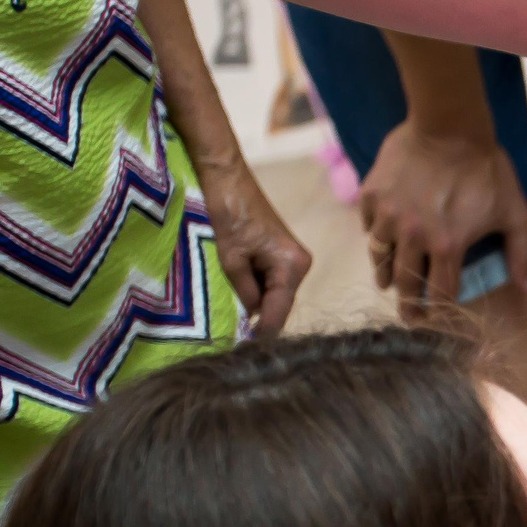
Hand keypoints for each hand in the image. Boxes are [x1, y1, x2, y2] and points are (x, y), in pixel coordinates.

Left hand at [194, 154, 311, 336]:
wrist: (225, 176)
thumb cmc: (228, 211)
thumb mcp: (230, 258)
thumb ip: (244, 292)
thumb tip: (250, 317)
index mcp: (293, 265)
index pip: (280, 310)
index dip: (262, 332)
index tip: (245, 351)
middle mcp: (300, 264)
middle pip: (279, 304)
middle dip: (258, 317)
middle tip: (232, 335)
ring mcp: (292, 259)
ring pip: (273, 294)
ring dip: (254, 302)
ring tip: (229, 312)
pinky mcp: (280, 254)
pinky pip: (268, 281)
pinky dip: (253, 288)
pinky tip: (235, 291)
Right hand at [359, 119, 526, 319]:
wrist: (449, 124)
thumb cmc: (487, 168)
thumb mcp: (515, 211)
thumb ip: (521, 253)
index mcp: (446, 246)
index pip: (438, 295)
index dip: (436, 313)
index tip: (432, 322)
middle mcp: (412, 236)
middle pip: (403, 283)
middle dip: (406, 304)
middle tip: (408, 315)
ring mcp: (387, 215)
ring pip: (380, 257)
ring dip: (387, 272)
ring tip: (389, 280)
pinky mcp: (371, 195)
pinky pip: (368, 226)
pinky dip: (375, 235)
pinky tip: (384, 237)